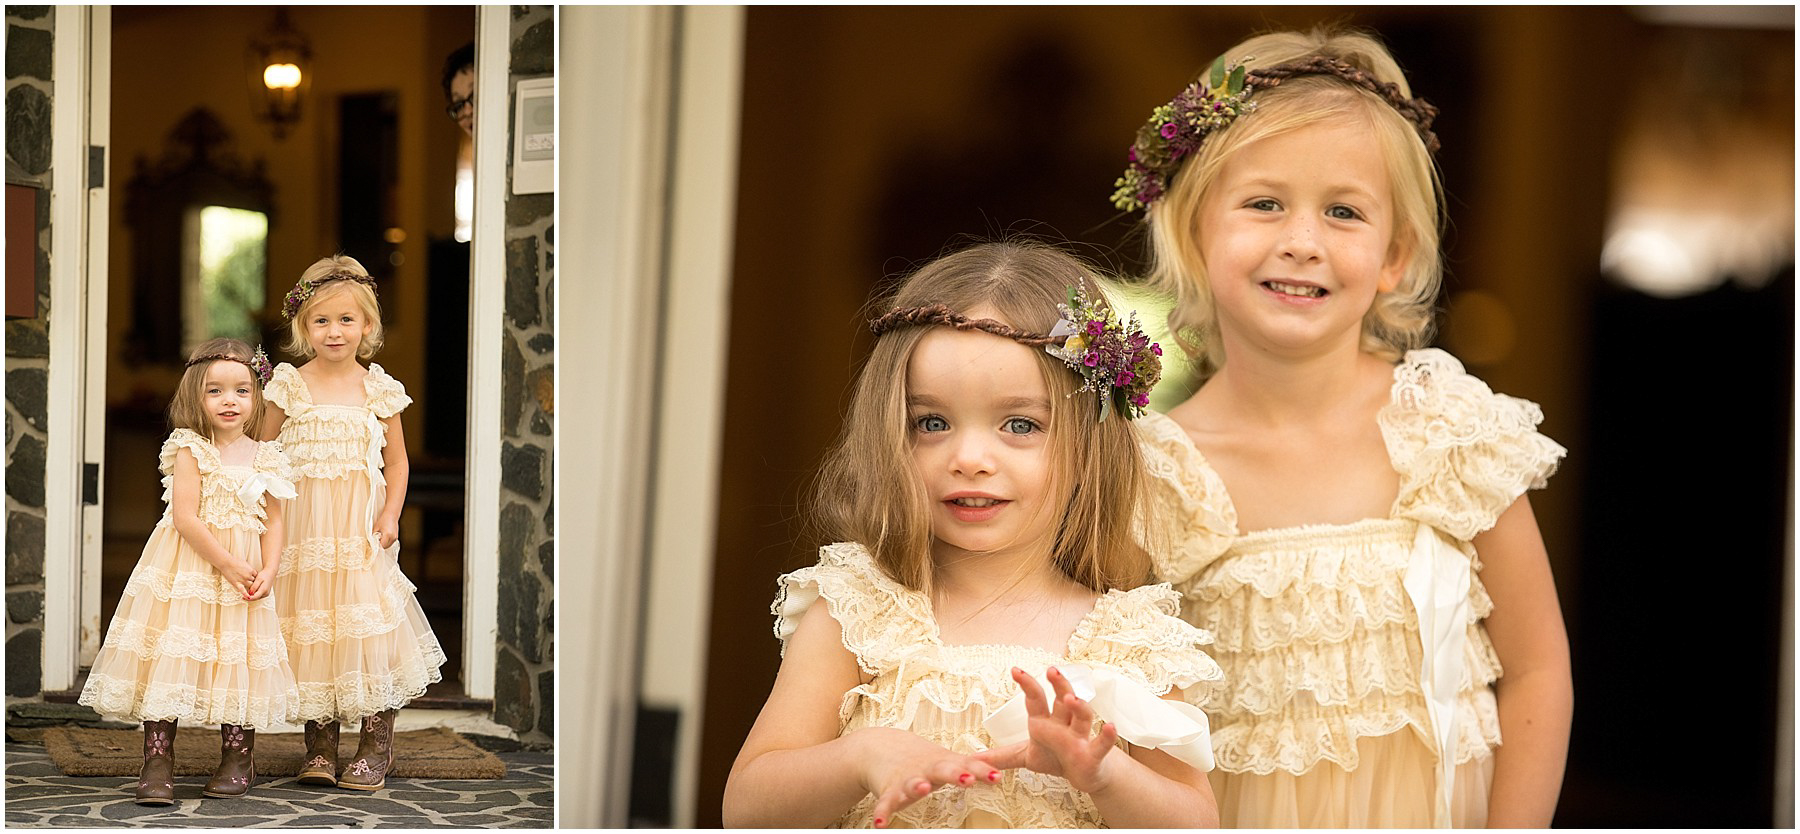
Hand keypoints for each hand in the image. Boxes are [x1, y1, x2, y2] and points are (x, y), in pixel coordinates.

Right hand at [218, 558, 257, 598]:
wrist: (226, 563)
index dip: (255, 577)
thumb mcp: (245, 564)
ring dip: (250, 587)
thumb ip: (249, 569)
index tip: (253, 577)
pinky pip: (243, 590)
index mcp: (251, 571)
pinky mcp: (237, 583)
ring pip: (250, 586)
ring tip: (250, 588)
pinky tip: (248, 598)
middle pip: (254, 581)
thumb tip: (252, 572)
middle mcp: (248, 576)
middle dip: (253, 582)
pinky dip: (246, 594)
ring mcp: (243, 580)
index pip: (256, 576)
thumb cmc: (235, 562)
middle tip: (251, 583)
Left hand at [244, 564, 276, 600]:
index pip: (255, 597)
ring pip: (257, 597)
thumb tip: (250, 593)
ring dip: (251, 596)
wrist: (270, 573)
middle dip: (249, 598)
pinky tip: (250, 592)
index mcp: (264, 590)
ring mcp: (266, 594)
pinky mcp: (265, 593)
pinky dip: (254, 595)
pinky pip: (258, 596)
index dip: (249, 598)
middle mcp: (266, 593)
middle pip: (256, 598)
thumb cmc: (264, 575)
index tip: (243, 597)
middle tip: (242, 597)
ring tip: (246, 594)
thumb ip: (254, 586)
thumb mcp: (258, 579)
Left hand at [374, 514, 398, 548]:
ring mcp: (395, 538)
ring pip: (388, 546)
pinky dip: (386, 542)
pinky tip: (383, 538)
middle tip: (375, 542)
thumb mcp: (376, 528)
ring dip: (383, 544)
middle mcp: (393, 537)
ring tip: (380, 539)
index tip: (372, 545)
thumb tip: (371, 543)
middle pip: (385, 547)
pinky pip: (390, 543)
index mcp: (387, 535)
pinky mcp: (396, 537)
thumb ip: (373, 536)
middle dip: (380, 546)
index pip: (381, 545)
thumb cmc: (383, 520)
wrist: (391, 515)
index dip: (376, 546)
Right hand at [853, 727, 1000, 827]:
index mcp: (945, 763)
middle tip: (967, 779)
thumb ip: (974, 768)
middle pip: (943, 770)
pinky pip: (885, 803)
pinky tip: (880, 823)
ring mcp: (907, 778)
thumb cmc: (923, 759)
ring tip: (922, 789)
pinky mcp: (888, 790)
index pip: (968, 766)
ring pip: (913, 783)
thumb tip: (1002, 772)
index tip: (997, 777)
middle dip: (955, 774)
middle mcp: (928, 769)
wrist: (880, 747)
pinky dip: (882, 812)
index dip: (983, 772)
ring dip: (917, 786)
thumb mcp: (949, 761)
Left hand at [975, 666, 1122, 794]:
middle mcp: (1064, 724)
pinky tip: (1110, 727)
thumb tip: (973, 758)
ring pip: (1083, 717)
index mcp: (1045, 722)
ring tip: (1072, 698)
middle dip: (1058, 684)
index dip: (1027, 684)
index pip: (1035, 699)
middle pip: (1063, 699)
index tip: (1015, 670)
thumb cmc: (1057, 758)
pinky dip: (1107, 736)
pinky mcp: (1093, 754)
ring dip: (1079, 706)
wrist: (1084, 775)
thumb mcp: (1026, 757)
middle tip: (1051, 670)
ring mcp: (1080, 738)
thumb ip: (1002, 756)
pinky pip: (1102, 744)